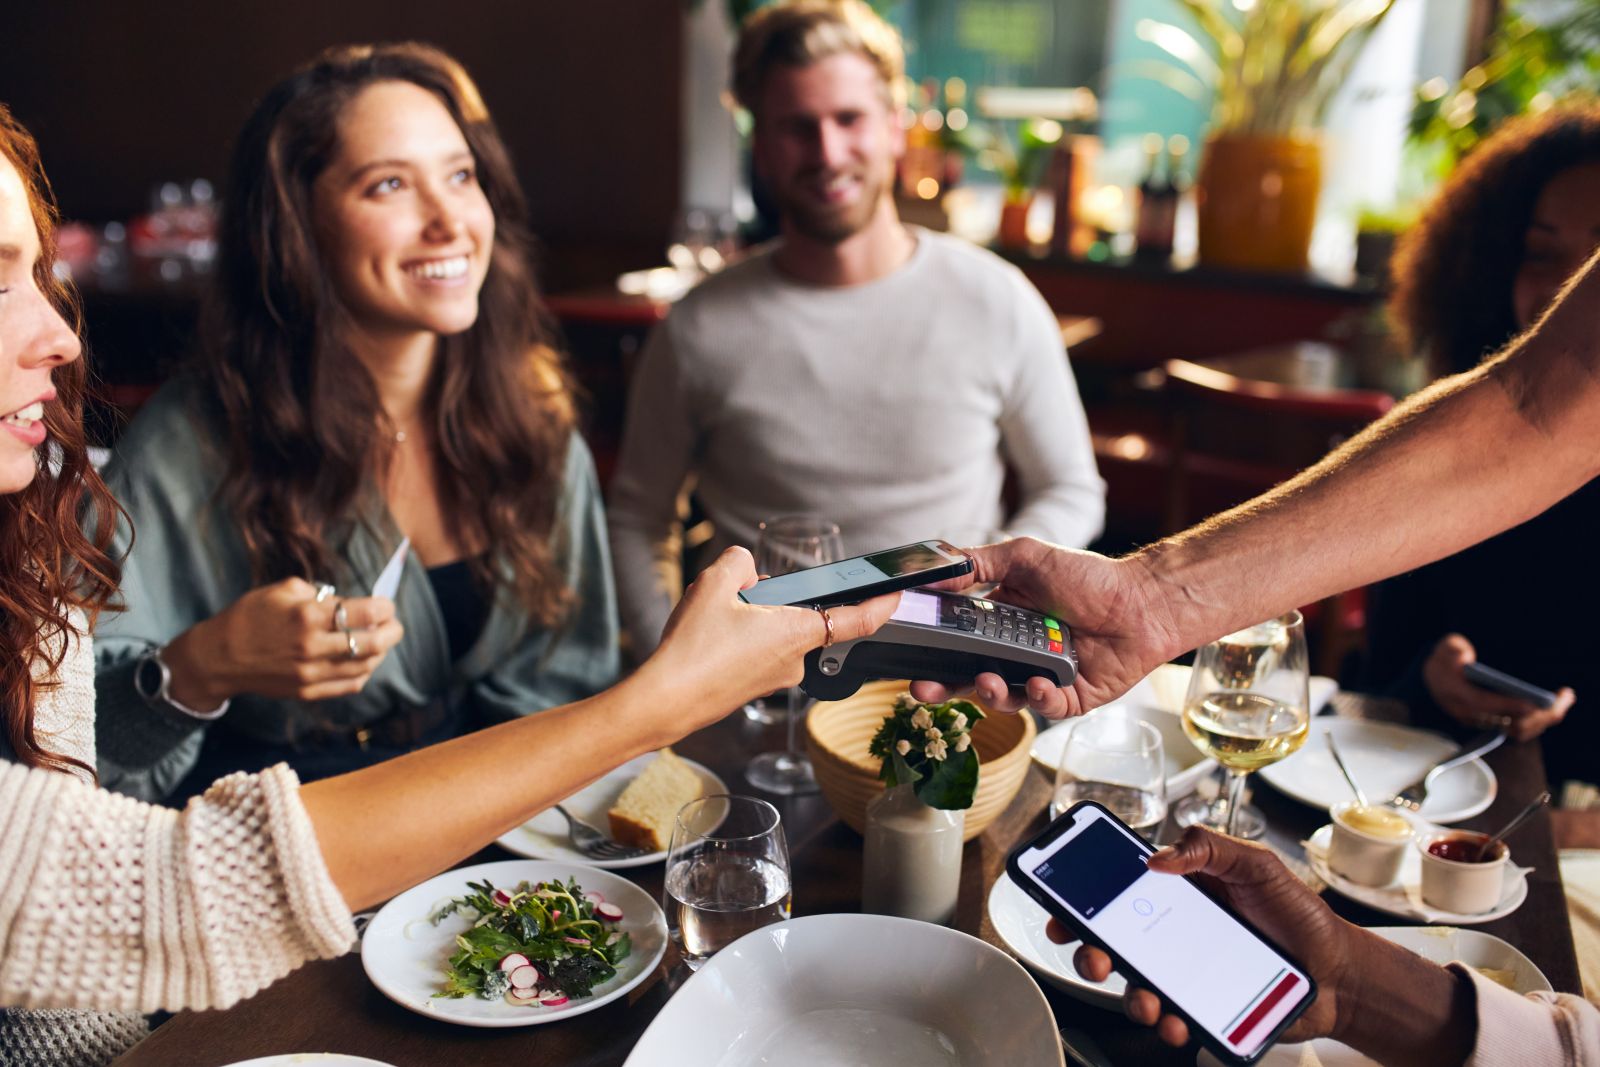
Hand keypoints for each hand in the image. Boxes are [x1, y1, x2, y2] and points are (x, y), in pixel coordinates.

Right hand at [162, 578, 403, 705]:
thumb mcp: (282, 590)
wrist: (218, 657)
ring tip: (380, 640)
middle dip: (392, 631)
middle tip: (394, 624)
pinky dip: (364, 672)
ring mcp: (311, 674)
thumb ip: (320, 595)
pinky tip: (364, 660)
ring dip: (380, 652)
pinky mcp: (307, 692)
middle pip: (372, 643)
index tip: (386, 604)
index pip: (365, 614)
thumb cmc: (249, 616)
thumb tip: (351, 603)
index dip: (384, 608)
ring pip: (365, 666)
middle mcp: (312, 648)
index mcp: (307, 617)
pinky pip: (350, 685)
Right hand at [647, 546, 899, 729]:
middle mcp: (794, 661)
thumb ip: (739, 563)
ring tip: (712, 619)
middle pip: (800, 615)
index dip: (880, 604)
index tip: (894, 593)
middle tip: (735, 593)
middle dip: (772, 597)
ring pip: (775, 632)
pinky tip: (709, 638)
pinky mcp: (755, 688)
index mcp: (797, 633)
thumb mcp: (714, 585)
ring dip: (751, 618)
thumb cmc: (693, 649)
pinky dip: (739, 638)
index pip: (857, 619)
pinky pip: (757, 651)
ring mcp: (775, 679)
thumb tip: (746, 568)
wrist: (666, 701)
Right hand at [910, 537, 1181, 718]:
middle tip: (924, 688)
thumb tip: (932, 569)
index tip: (912, 656)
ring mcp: (1043, 678)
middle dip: (944, 687)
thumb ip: (978, 562)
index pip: (958, 642)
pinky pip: (1046, 708)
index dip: (934, 652)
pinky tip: (1042, 683)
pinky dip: (1040, 698)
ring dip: (991, 693)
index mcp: (1002, 622)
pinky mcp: (1071, 699)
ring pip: (1005, 698)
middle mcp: (1018, 653)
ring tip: (988, 680)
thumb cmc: (1089, 577)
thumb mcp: (1025, 557)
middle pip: (971, 678)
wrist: (1142, 600)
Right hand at [1060, 827, 1349, 1046]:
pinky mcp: (1203, 1008)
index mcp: (1180, 896)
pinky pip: (1173, 1020)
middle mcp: (1174, 935)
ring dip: (1130, 997)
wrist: (1339, 972)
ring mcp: (1186, 974)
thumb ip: (1210, 848)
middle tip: (1097, 956)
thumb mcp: (1258, 866)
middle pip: (1114, 944)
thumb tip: (1157, 858)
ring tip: (1149, 1001)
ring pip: (1136, 988)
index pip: (1120, 894)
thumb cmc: (1299, 915)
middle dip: (1091, 953)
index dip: (1084, 901)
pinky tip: (1180, 1022)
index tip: (1064, 908)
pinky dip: (1169, 1025)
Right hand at [1422, 634, 1571, 741]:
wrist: (1434, 678)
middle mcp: (1469, 714)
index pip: (1485, 704)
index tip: (1534, 703)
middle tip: (1563, 697)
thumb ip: (1452, 649)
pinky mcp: (1492, 725)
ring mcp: (1482, 722)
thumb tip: (1464, 656)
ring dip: (1544, 719)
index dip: (1510, 705)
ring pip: (1518, 730)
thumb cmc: (1446, 660)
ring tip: (1564, 701)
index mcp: (1457, 694)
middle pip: (1509, 723)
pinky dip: (1539, 722)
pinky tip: (1553, 708)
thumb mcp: (1446, 647)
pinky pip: (1519, 730)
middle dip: (1539, 714)